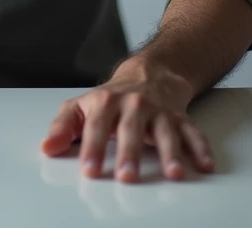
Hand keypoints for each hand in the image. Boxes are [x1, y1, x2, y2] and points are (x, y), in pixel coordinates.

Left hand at [40, 62, 214, 182]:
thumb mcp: (82, 107)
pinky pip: (193, 132)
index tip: (89, 170)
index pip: (96, 126)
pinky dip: (200, 147)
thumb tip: (47, 148)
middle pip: (131, 130)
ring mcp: (159, 112)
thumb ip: (63, 127)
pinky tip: (204, 164)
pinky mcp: (180, 119)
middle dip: (129, 153)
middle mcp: (134, 105)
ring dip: (170, 152)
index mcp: (106, 102)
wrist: (147, 74)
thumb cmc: (111, 99)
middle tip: (126, 176)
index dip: (92, 148)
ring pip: (165, 131)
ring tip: (172, 173)